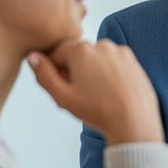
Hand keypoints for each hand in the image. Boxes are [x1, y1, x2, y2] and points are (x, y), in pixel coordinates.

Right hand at [28, 39, 163, 145]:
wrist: (134, 122)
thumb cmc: (98, 111)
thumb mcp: (62, 96)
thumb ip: (44, 74)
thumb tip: (33, 57)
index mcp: (81, 50)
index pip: (57, 54)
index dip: (55, 72)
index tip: (61, 88)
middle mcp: (102, 45)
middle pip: (77, 55)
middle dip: (73, 72)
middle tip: (78, 96)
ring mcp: (120, 52)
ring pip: (95, 59)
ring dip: (90, 72)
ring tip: (95, 96)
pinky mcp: (133, 61)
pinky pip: (112, 64)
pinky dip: (108, 74)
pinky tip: (109, 93)